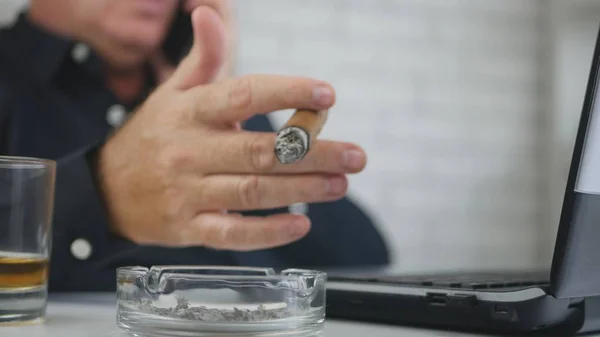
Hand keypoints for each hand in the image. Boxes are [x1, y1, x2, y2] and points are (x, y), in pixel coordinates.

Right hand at [96, 7, 366, 250]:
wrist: (106, 190)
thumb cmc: (154, 135)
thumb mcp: (173, 92)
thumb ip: (202, 58)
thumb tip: (208, 11)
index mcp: (191, 111)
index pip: (244, 94)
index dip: (287, 92)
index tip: (327, 95)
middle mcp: (190, 151)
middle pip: (261, 150)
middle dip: (314, 153)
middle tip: (356, 156)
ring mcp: (188, 192)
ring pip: (253, 191)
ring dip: (302, 189)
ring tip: (341, 185)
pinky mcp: (189, 228)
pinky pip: (232, 233)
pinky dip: (268, 232)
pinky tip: (301, 224)